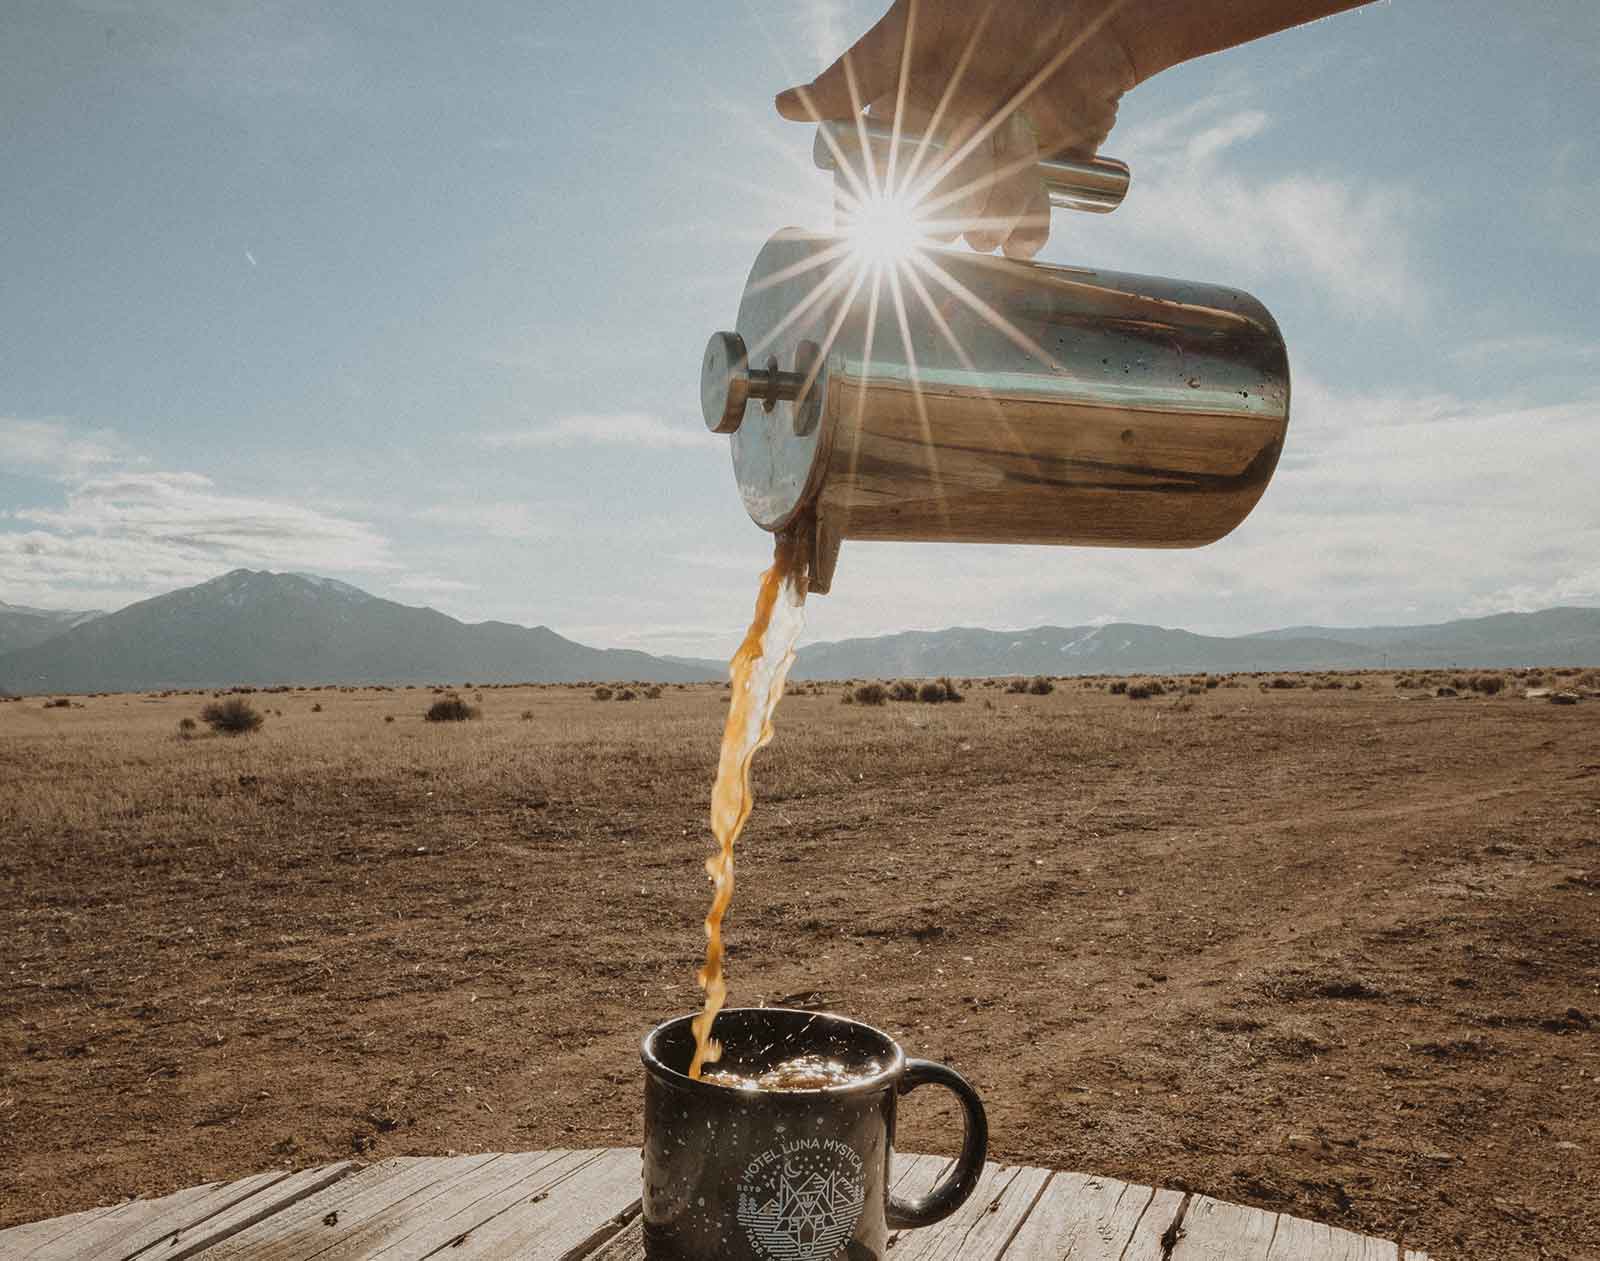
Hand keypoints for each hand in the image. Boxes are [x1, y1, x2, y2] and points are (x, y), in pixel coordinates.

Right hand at [776, 0, 1135, 257]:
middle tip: (957, 155)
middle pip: (920, 218)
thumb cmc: (998, 9)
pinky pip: (1021, 238)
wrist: (1092, 17)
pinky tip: (1031, 196)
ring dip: (985, 210)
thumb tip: (785, 107)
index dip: (862, 204)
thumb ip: (855, 71)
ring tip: (1008, 147)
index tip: (861, 210)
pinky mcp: (1039, 191)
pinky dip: (1026, 231)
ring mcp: (991, 180)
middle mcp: (945, 160)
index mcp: (909, 127)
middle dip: (937, 199)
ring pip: (969, 232)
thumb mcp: (917, 25)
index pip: (869, 188)